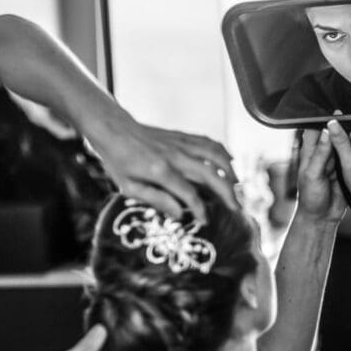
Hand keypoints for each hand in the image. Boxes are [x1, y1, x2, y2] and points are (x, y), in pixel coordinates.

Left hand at [84, 115, 238, 223]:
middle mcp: (174, 155)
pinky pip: (208, 143)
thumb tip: (179, 214)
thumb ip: (156, 199)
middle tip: (236, 208)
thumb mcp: (129, 187)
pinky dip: (222, 153)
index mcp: (160, 171)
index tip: (205, 221)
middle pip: (209, 174)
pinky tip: (229, 163)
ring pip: (214, 155)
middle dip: (226, 192)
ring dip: (229, 171)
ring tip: (237, 187)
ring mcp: (180, 143)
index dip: (199, 209)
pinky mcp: (182, 136)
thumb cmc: (118, 160)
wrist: (113, 129)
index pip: (188, 193)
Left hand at [295, 128, 345, 222]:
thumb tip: (327, 132)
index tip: (338, 111)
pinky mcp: (348, 171)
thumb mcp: (312, 175)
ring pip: (348, 145)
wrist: (322, 218)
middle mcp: (325, 155)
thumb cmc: (310, 198)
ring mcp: (337, 163)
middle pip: (335, 135)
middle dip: (346, 127)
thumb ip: (320, 155)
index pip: (315, 130)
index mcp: (311, 153)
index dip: (325, 120)